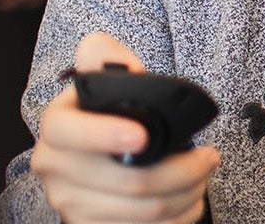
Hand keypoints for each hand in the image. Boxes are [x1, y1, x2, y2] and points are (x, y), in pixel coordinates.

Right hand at [30, 33, 219, 222]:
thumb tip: (116, 60)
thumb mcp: (107, 77)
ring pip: (140, 210)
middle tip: (209, 157)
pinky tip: (190, 202)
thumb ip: (106, 56)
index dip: (103, 135)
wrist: (101, 149)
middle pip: (125, 180)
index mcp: (57, 126)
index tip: (143, 136)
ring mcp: (71, 204)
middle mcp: (56, 169)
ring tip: (204, 176)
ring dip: (185, 195)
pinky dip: (175, 219)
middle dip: (180, 171)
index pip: (67, 132)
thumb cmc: (112, 111)